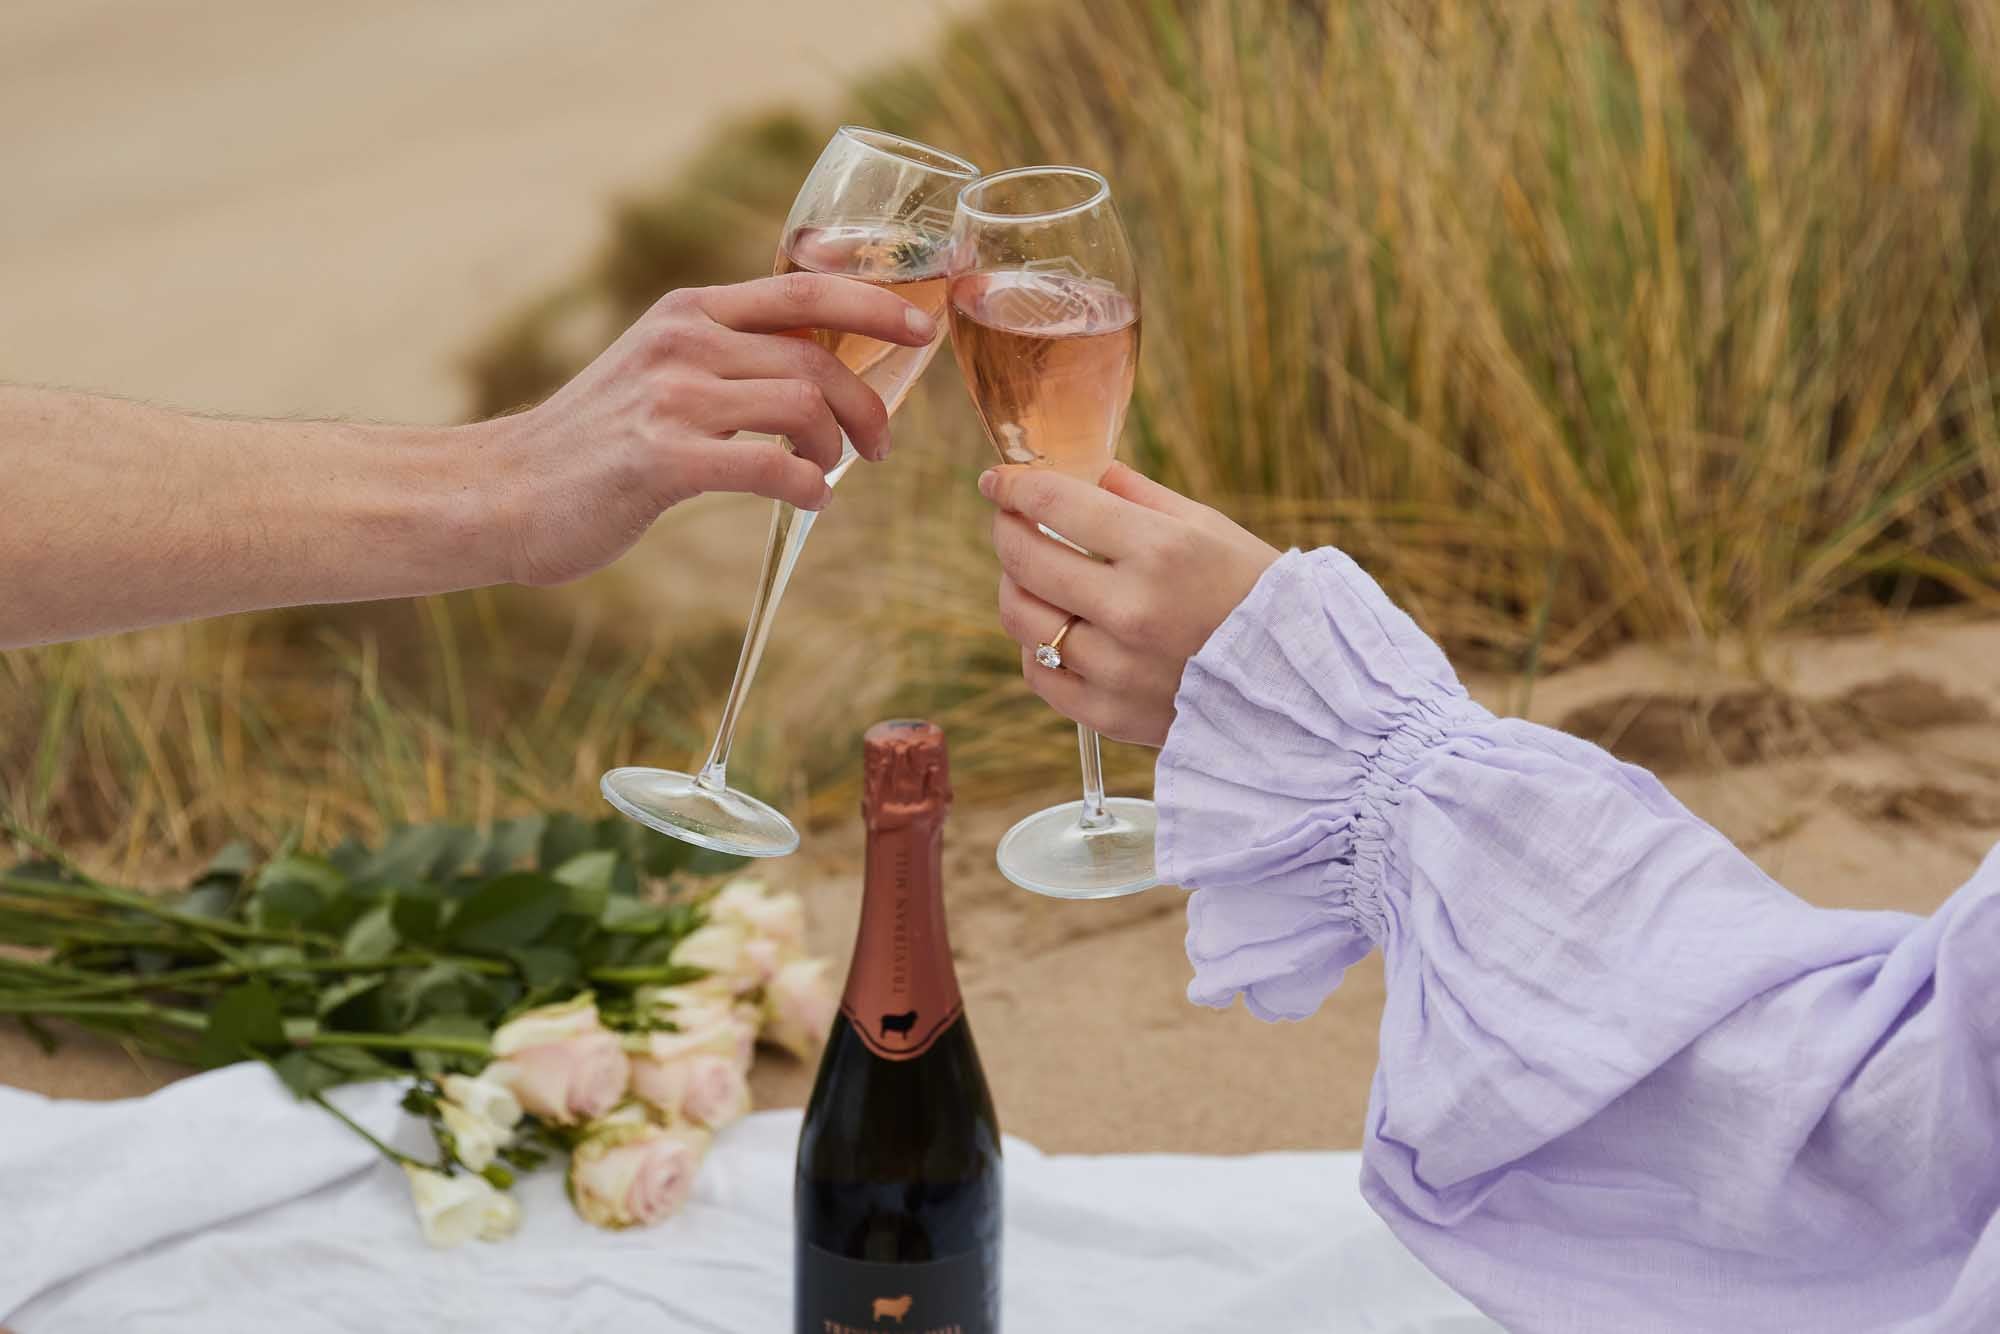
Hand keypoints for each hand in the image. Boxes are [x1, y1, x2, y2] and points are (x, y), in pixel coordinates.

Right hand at [482, 272, 935, 586]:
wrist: (503, 491)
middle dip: (868, 404)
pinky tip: (809, 502)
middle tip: (880, 446)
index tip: (924, 329)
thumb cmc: (594, 443)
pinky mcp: (661, 460)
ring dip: (836, 449)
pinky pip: (769, 467)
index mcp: (690, 311)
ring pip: (801, 407)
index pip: (806, 290)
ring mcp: (671, 398)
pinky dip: (807, 487)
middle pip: (816, 358)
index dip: (877, 305)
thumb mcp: (658, 370)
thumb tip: (815, 373)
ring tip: (830, 474)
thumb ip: (726, 357)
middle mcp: (683, 342)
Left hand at [982, 463, 1279, 746]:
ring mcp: (1117, 667)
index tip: (997, 482)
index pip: (1052, 505)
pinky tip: (1053, 632)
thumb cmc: (1258, 596)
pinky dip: (1035, 649)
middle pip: (1024, 559)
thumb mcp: (1209, 528)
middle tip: (1011, 522)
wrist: (1301, 687)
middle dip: (1007, 531)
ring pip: (1021, 619)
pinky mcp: (1110, 714)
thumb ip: (1137, 497)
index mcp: (1160, 551)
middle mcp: (1131, 609)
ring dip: (1013, 589)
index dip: (1012, 487)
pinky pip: (1039, 676)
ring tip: (1030, 578)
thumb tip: (1082, 474)